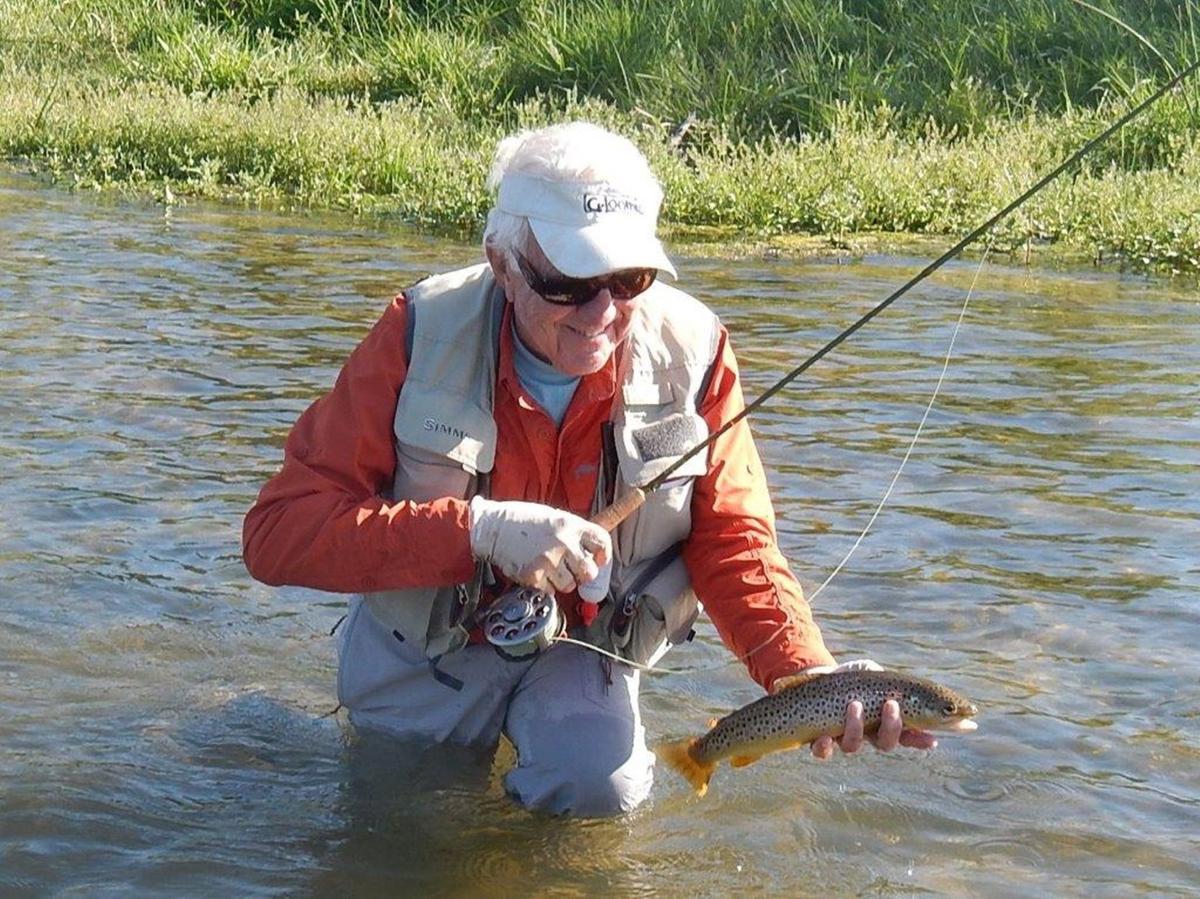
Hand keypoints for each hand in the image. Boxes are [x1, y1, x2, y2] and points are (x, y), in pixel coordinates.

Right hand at [468, 497, 610, 592]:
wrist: (492, 527)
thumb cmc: (522, 521)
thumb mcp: (553, 517)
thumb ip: (573, 533)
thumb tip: (591, 552)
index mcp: (570, 524)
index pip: (602, 541)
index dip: (604, 554)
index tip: (599, 560)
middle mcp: (562, 543)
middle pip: (590, 572)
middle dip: (584, 575)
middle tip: (574, 571)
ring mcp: (548, 561)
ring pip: (570, 585)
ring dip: (563, 582)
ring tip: (551, 570)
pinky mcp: (533, 576)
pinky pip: (550, 591)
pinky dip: (545, 586)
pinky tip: (537, 573)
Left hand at [768, 659, 937, 758]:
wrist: (814, 677)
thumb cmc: (847, 676)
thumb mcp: (868, 671)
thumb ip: (883, 679)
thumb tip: (895, 691)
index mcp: (883, 720)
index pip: (907, 734)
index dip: (920, 739)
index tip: (932, 739)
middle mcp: (866, 734)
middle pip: (885, 743)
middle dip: (892, 726)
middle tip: (892, 704)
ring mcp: (842, 738)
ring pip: (854, 747)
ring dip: (856, 727)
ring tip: (854, 704)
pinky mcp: (819, 740)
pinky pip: (823, 752)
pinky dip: (825, 746)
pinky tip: (825, 736)